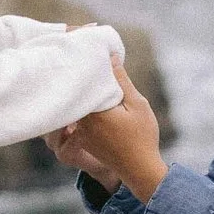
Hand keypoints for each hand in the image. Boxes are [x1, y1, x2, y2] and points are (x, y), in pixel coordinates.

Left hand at [47, 48, 165, 203]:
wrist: (139, 170)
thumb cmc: (142, 137)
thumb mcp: (138, 105)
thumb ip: (121, 80)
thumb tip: (110, 56)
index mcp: (93, 111)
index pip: (79, 79)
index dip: (78, 61)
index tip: (79, 43)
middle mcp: (81, 120)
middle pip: (70, 90)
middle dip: (72, 72)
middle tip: (74, 50)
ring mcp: (79, 130)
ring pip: (71, 103)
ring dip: (74, 88)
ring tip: (76, 67)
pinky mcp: (81, 137)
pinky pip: (73, 115)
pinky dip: (77, 102)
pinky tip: (82, 90)